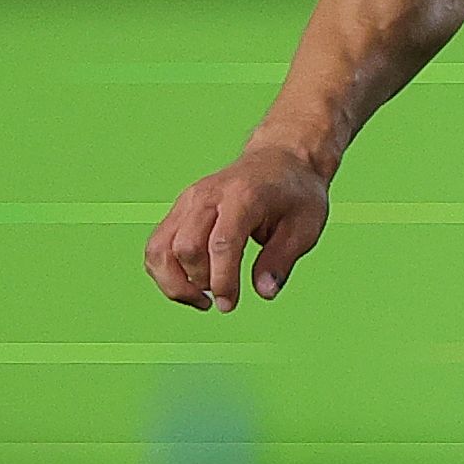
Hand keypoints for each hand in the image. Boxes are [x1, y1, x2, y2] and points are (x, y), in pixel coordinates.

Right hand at [146, 138, 331, 310]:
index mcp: (243, 197)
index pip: (222, 244)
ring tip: (200, 298)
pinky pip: (158, 245)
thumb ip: (282, 260)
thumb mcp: (306, 227)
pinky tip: (190, 284)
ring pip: (160, 248)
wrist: (280, 159)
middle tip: (224, 300)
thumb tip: (265, 293)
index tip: (229, 304)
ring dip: (173, 282)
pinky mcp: (179, 209)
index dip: (222, 280)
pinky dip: (165, 271)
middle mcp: (208, 196)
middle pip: (186, 247)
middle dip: (199, 282)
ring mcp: (188, 200)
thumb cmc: (296, 194)